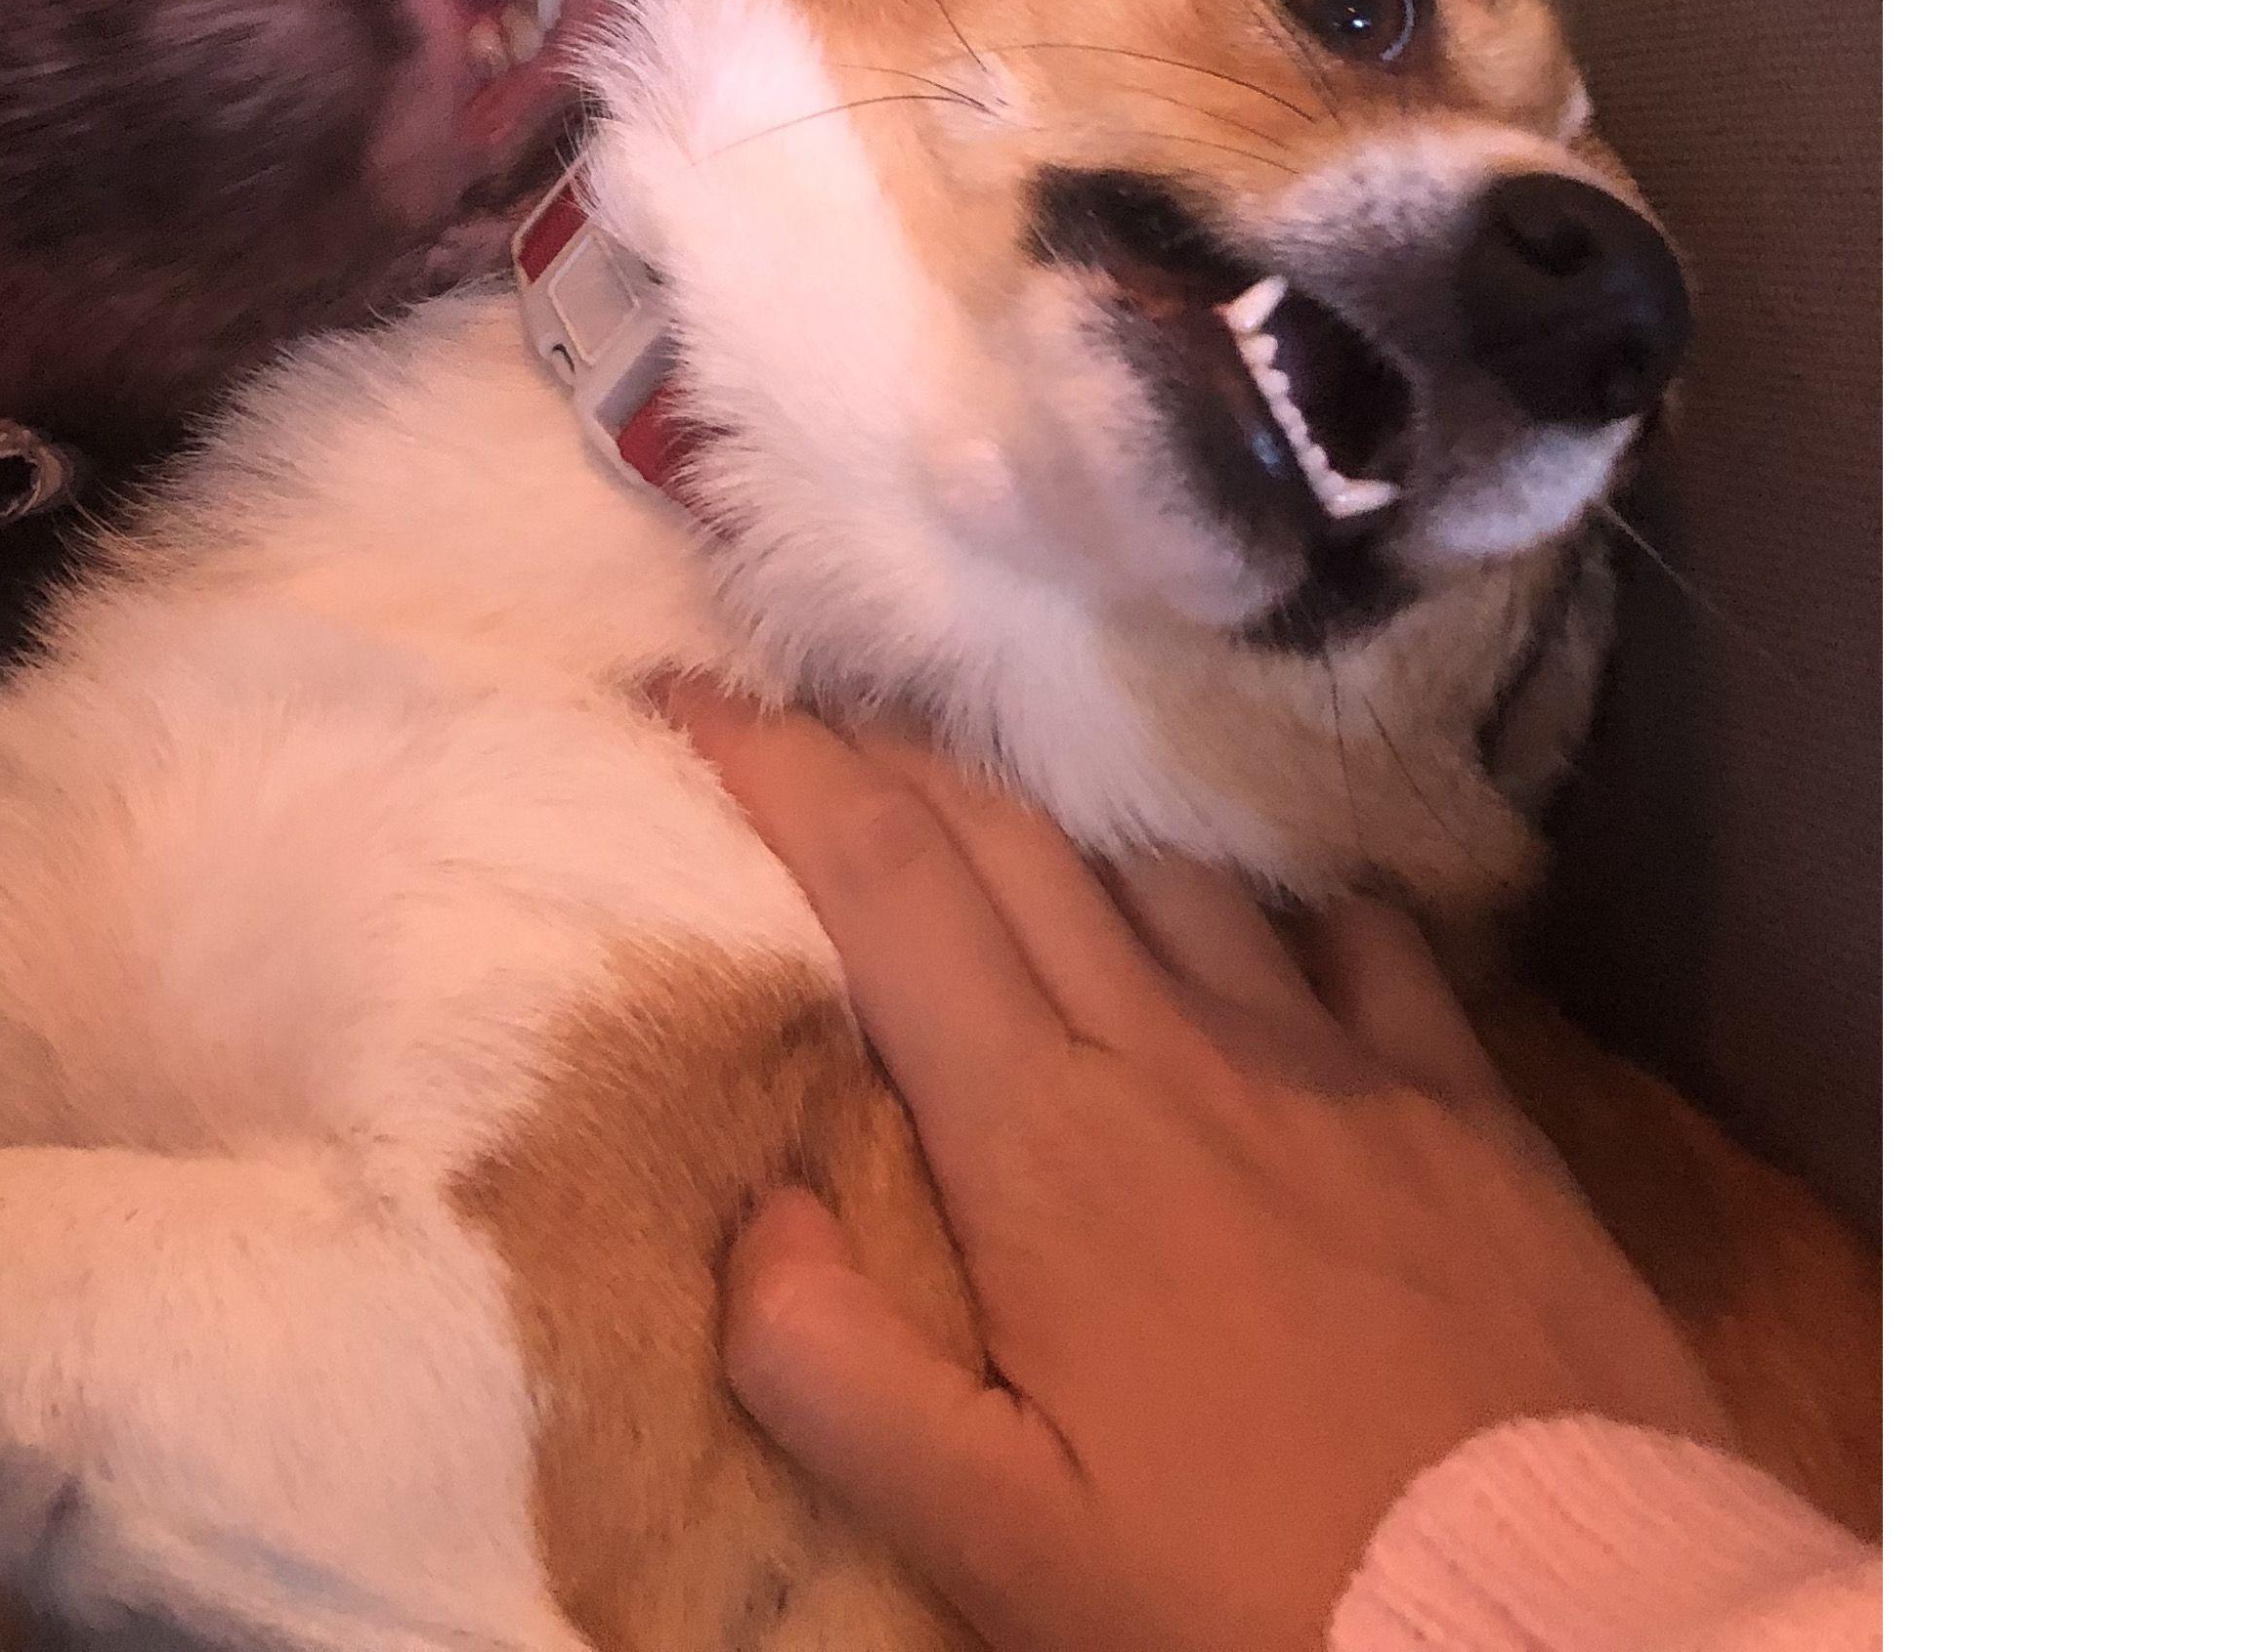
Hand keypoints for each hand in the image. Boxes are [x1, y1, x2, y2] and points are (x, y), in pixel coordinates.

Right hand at [674, 689, 1727, 1651]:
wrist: (1562, 1617)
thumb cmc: (1254, 1591)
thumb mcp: (999, 1540)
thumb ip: (833, 1370)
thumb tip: (754, 1209)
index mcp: (1042, 1135)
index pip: (883, 879)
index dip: (777, 766)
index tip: (695, 699)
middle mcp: (1173, 1046)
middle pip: (1003, 833)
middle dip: (886, 755)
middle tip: (808, 724)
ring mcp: (1330, 1057)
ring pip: (1163, 868)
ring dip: (1062, 826)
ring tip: (1012, 832)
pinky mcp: (1463, 1100)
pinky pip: (1360, 935)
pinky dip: (1284, 903)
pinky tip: (1268, 926)